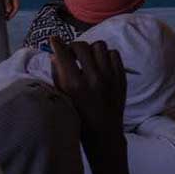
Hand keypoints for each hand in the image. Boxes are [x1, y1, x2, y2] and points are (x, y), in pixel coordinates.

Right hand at [50, 38, 132, 173]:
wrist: (104, 133)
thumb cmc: (79, 118)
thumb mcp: (63, 99)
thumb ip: (58, 76)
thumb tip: (54, 56)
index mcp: (75, 86)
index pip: (64, 55)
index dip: (56, 44)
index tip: (53, 39)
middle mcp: (93, 78)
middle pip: (82, 46)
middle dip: (73, 46)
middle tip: (71, 52)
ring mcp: (110, 77)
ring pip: (99, 46)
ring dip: (90, 49)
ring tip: (87, 57)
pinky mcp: (121, 77)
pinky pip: (114, 54)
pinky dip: (106, 55)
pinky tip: (100, 63)